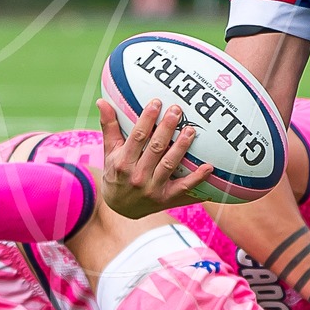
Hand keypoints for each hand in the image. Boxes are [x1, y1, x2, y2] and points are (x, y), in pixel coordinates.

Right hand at [97, 98, 213, 217]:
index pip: (137, 137)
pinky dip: (197, 178)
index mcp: (123, 162)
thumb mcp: (109, 152)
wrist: (119, 208)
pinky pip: (184, 188)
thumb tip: (101, 101)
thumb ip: (109, 127)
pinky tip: (208, 167)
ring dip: (181, 147)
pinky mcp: (166, 199)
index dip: (147, 119)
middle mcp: (138, 177)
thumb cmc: (116, 173)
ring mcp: (152, 189)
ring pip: (169, 164)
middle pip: (156, 148)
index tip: (157, 102)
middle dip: (167, 128)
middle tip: (177, 110)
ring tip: (191, 130)